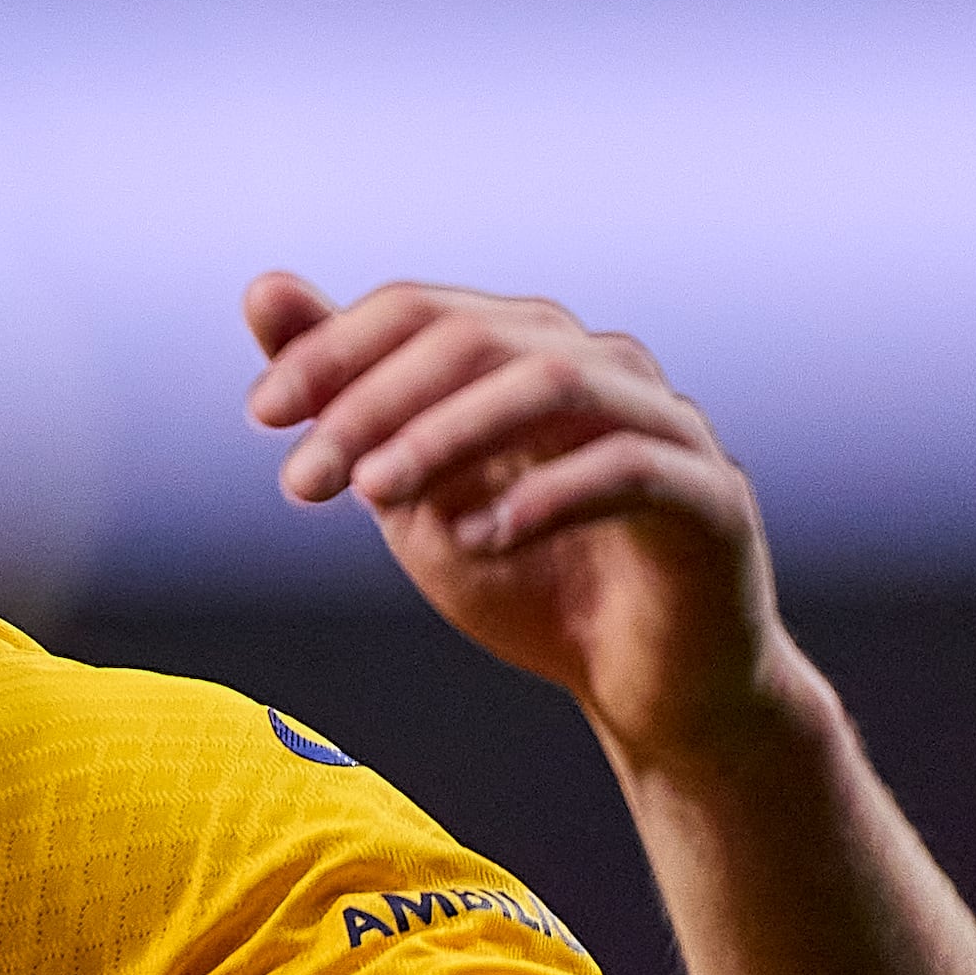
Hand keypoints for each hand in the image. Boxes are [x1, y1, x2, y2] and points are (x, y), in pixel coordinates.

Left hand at [242, 272, 796, 759]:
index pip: (419, 309)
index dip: (332, 351)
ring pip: (551, 384)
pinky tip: (477, 540)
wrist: (643, 686)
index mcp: (529, 350)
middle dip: (373, 403)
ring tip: (378, 496)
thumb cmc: (527, 577)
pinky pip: (629, 466)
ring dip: (447, 434)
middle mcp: (602, 366)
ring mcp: (668, 424)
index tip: (263, 415)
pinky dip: (542, 496)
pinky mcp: (713, 496)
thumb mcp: (410, 488)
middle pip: (475, 338)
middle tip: (304, 479)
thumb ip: (347, 396)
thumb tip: (264, 288)